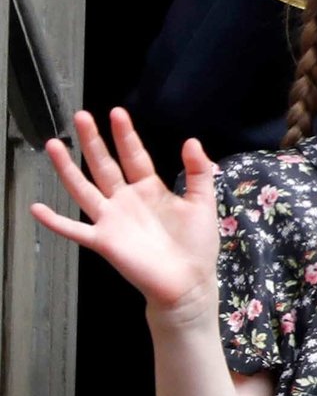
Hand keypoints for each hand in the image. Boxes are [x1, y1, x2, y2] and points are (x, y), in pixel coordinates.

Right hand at [30, 109, 219, 326]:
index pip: (134, 156)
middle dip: (93, 141)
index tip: (116, 112)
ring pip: (84, 189)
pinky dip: (55, 221)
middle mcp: (126, 200)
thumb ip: (198, 172)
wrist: (189, 282)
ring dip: (67, 169)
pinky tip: (36, 209)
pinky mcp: (104, 241)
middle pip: (104, 165)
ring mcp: (112, 220)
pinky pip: (74, 230)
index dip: (125, 135)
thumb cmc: (197, 244)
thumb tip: (192, 140)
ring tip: (53, 145)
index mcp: (150, 189)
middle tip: (80, 115)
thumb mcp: (202, 203)